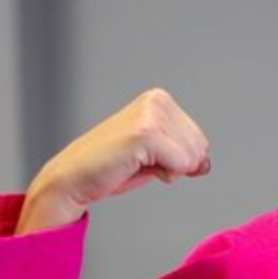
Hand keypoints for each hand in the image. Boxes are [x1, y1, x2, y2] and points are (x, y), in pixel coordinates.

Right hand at [16, 88, 210, 234]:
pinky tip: (135, 165)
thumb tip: (205, 164)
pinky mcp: (146, 133)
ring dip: (167, 170)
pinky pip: (181, 165)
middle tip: (138, 162)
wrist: (72, 178)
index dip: (178, 160)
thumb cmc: (112, 167)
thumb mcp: (158, 157)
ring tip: (135, 162)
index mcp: (160, 100)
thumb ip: (186, 155)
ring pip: (192, 158)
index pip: (200, 142)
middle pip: (200, 148)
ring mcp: (151, 114)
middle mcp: (157, 100)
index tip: (145, 156)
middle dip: (175, 165)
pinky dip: (163, 174)